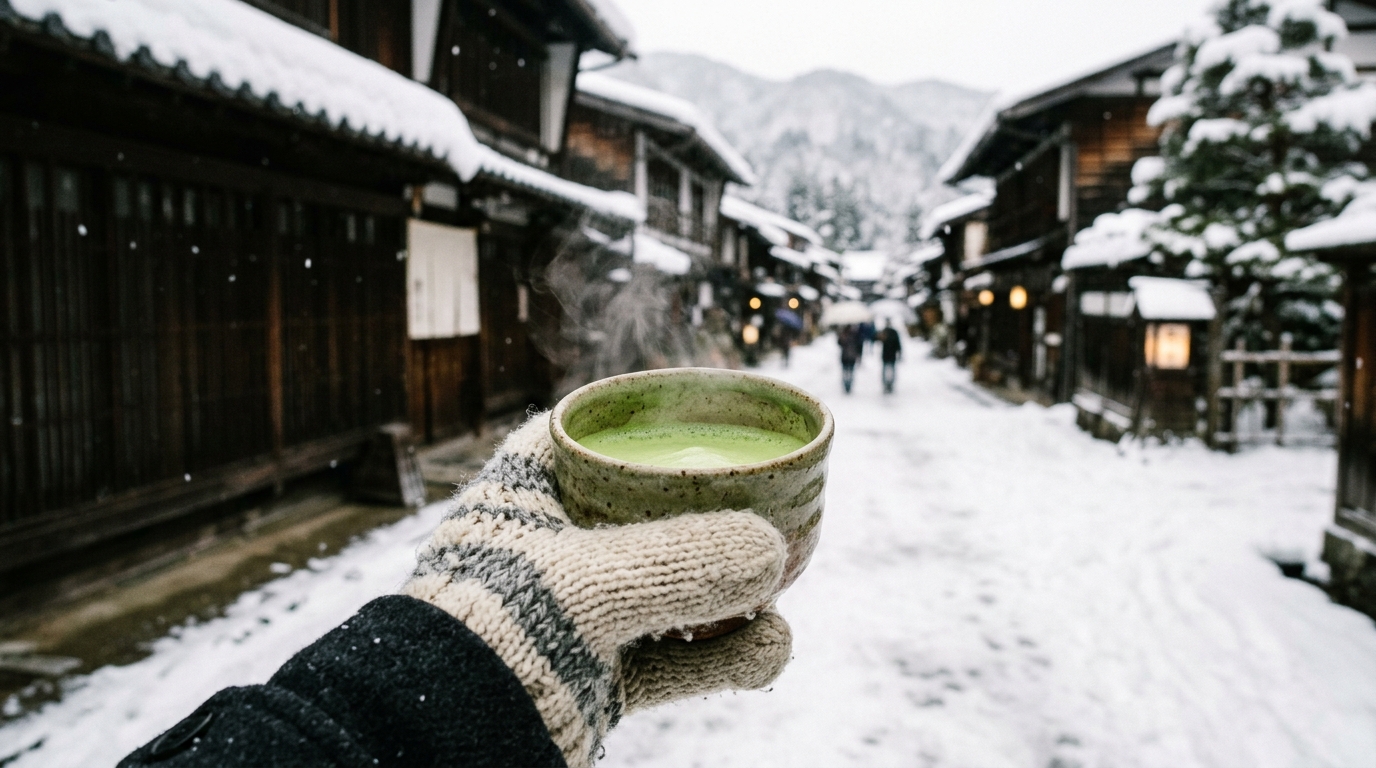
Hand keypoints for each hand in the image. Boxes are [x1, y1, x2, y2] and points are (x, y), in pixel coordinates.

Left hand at [403, 414, 792, 766]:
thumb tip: (769, 552)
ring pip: (665, 593)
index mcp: (521, 499)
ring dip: (730, 599)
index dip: (641, 422)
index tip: (704, 413)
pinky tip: (767, 652)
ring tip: (778, 605)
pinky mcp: (591, 678)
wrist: (434, 746)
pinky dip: (721, 658)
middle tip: (766, 513)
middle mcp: (545, 552)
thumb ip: (681, 564)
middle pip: (643, 515)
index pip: (584, 436)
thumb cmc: (489, 636)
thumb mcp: (588, 586)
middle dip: (710, 521)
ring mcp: (569, 617)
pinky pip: (669, 659)